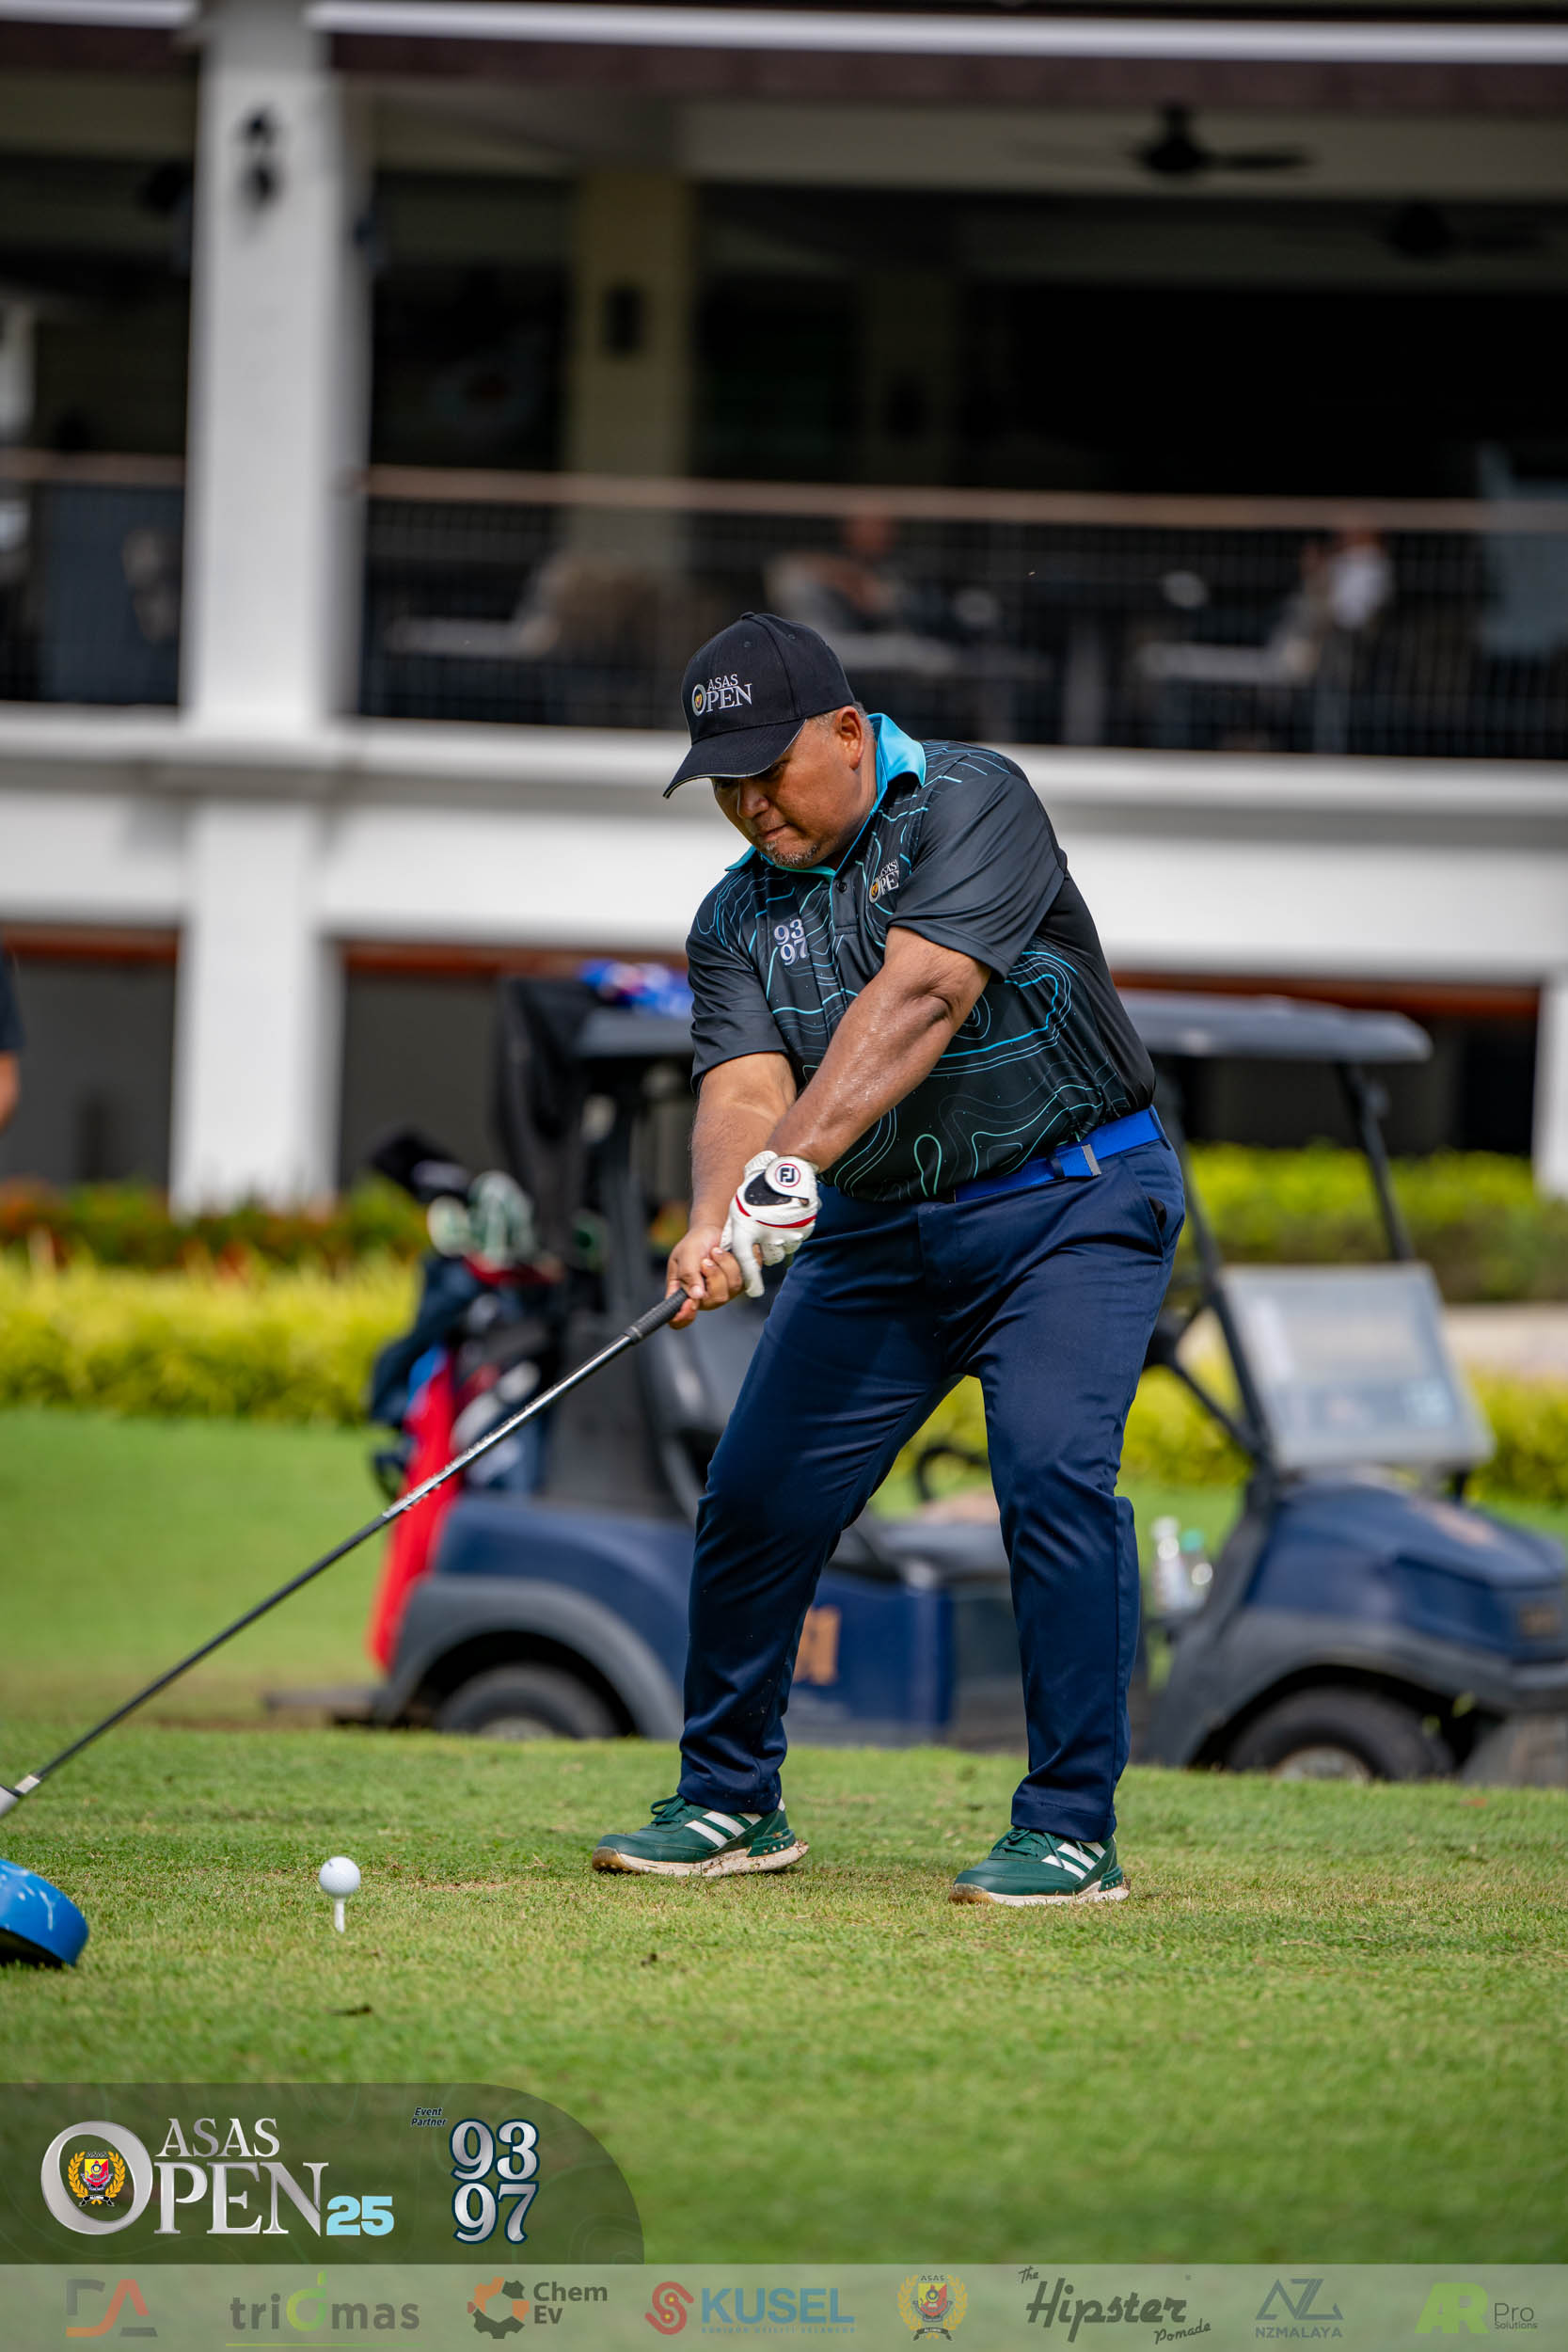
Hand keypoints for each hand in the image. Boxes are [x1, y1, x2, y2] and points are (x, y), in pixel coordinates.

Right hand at [666, 1223, 743, 1327]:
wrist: (712, 1229)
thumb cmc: (694, 1242)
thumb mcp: (685, 1254)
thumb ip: (688, 1274)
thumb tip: (696, 1296)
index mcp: (683, 1294)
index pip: (679, 1320)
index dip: (683, 1318)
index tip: (690, 1304)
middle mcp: (704, 1298)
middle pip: (716, 1300)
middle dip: (714, 1275)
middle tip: (706, 1260)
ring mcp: (725, 1292)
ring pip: (733, 1286)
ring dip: (725, 1264)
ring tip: (716, 1251)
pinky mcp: (741, 1283)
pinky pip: (747, 1277)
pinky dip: (739, 1261)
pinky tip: (731, 1252)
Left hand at [720, 1152, 819, 1299]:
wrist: (785, 1170)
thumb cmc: (756, 1189)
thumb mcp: (738, 1208)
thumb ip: (737, 1232)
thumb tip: (731, 1250)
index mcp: (746, 1230)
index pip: (746, 1264)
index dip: (751, 1280)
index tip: (754, 1291)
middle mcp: (767, 1236)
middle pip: (768, 1257)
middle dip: (767, 1250)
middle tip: (766, 1232)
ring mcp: (787, 1233)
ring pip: (784, 1249)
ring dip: (780, 1242)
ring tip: (777, 1221)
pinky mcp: (803, 1229)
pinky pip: (796, 1240)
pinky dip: (792, 1234)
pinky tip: (788, 1218)